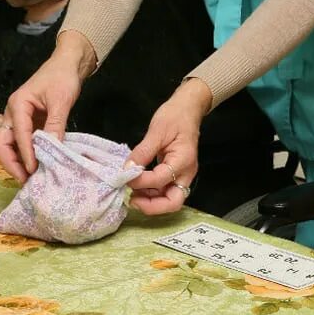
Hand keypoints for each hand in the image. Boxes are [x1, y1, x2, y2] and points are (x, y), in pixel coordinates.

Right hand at [0, 35, 92, 181]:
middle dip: (10, 162)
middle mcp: (13, 113)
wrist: (67, 64)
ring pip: (9, 144)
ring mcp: (19, 119)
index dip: (25, 153)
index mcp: (17, 104)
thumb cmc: (62, 77)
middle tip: (24, 179)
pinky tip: (36, 166)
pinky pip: (21, 142)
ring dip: (17, 161)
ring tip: (29, 177)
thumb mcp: (61, 101)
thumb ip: (55, 125)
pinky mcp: (28, 123)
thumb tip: (53, 149)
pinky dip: (26, 155)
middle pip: (2, 142)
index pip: (18, 134)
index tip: (33, 170)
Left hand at [125, 79, 211, 214]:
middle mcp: (186, 173)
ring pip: (169, 200)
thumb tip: (127, 170)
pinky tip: (138, 187)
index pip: (161, 179)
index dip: (141, 181)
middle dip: (152, 206)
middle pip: (173, 202)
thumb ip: (142, 152)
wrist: (188, 108)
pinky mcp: (176, 174)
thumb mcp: (157, 130)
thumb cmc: (175, 116)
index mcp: (184, 160)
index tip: (125, 176)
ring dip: (150, 201)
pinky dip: (151, 194)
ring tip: (132, 193)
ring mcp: (183, 175)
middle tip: (133, 200)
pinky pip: (165, 191)